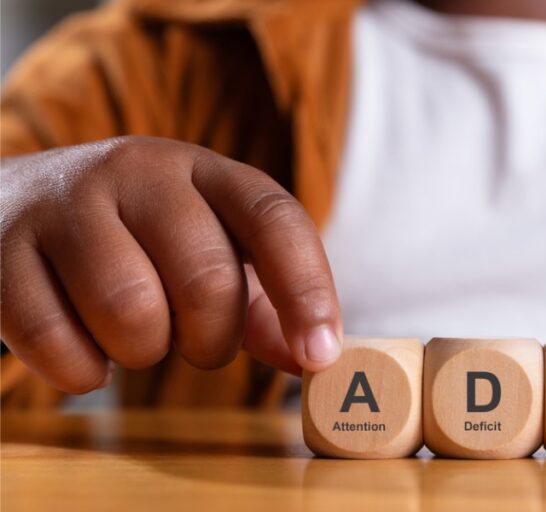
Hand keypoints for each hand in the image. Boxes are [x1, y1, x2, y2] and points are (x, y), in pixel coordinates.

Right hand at [1, 136, 342, 392]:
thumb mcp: (208, 252)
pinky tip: (79, 345)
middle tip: (192, 343)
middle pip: (207, 279)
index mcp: (206, 171)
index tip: (321, 353)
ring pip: (131, 311)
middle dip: (210, 339)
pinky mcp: (2, 247)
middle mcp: (140, 171)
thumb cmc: (136, 244)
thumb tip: (314, 357)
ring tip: (131, 334)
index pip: (275, 219)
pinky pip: (55, 341)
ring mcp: (66, 203)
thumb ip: (266, 306)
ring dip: (142, 352)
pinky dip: (79, 370)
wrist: (10, 209)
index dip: (307, 289)